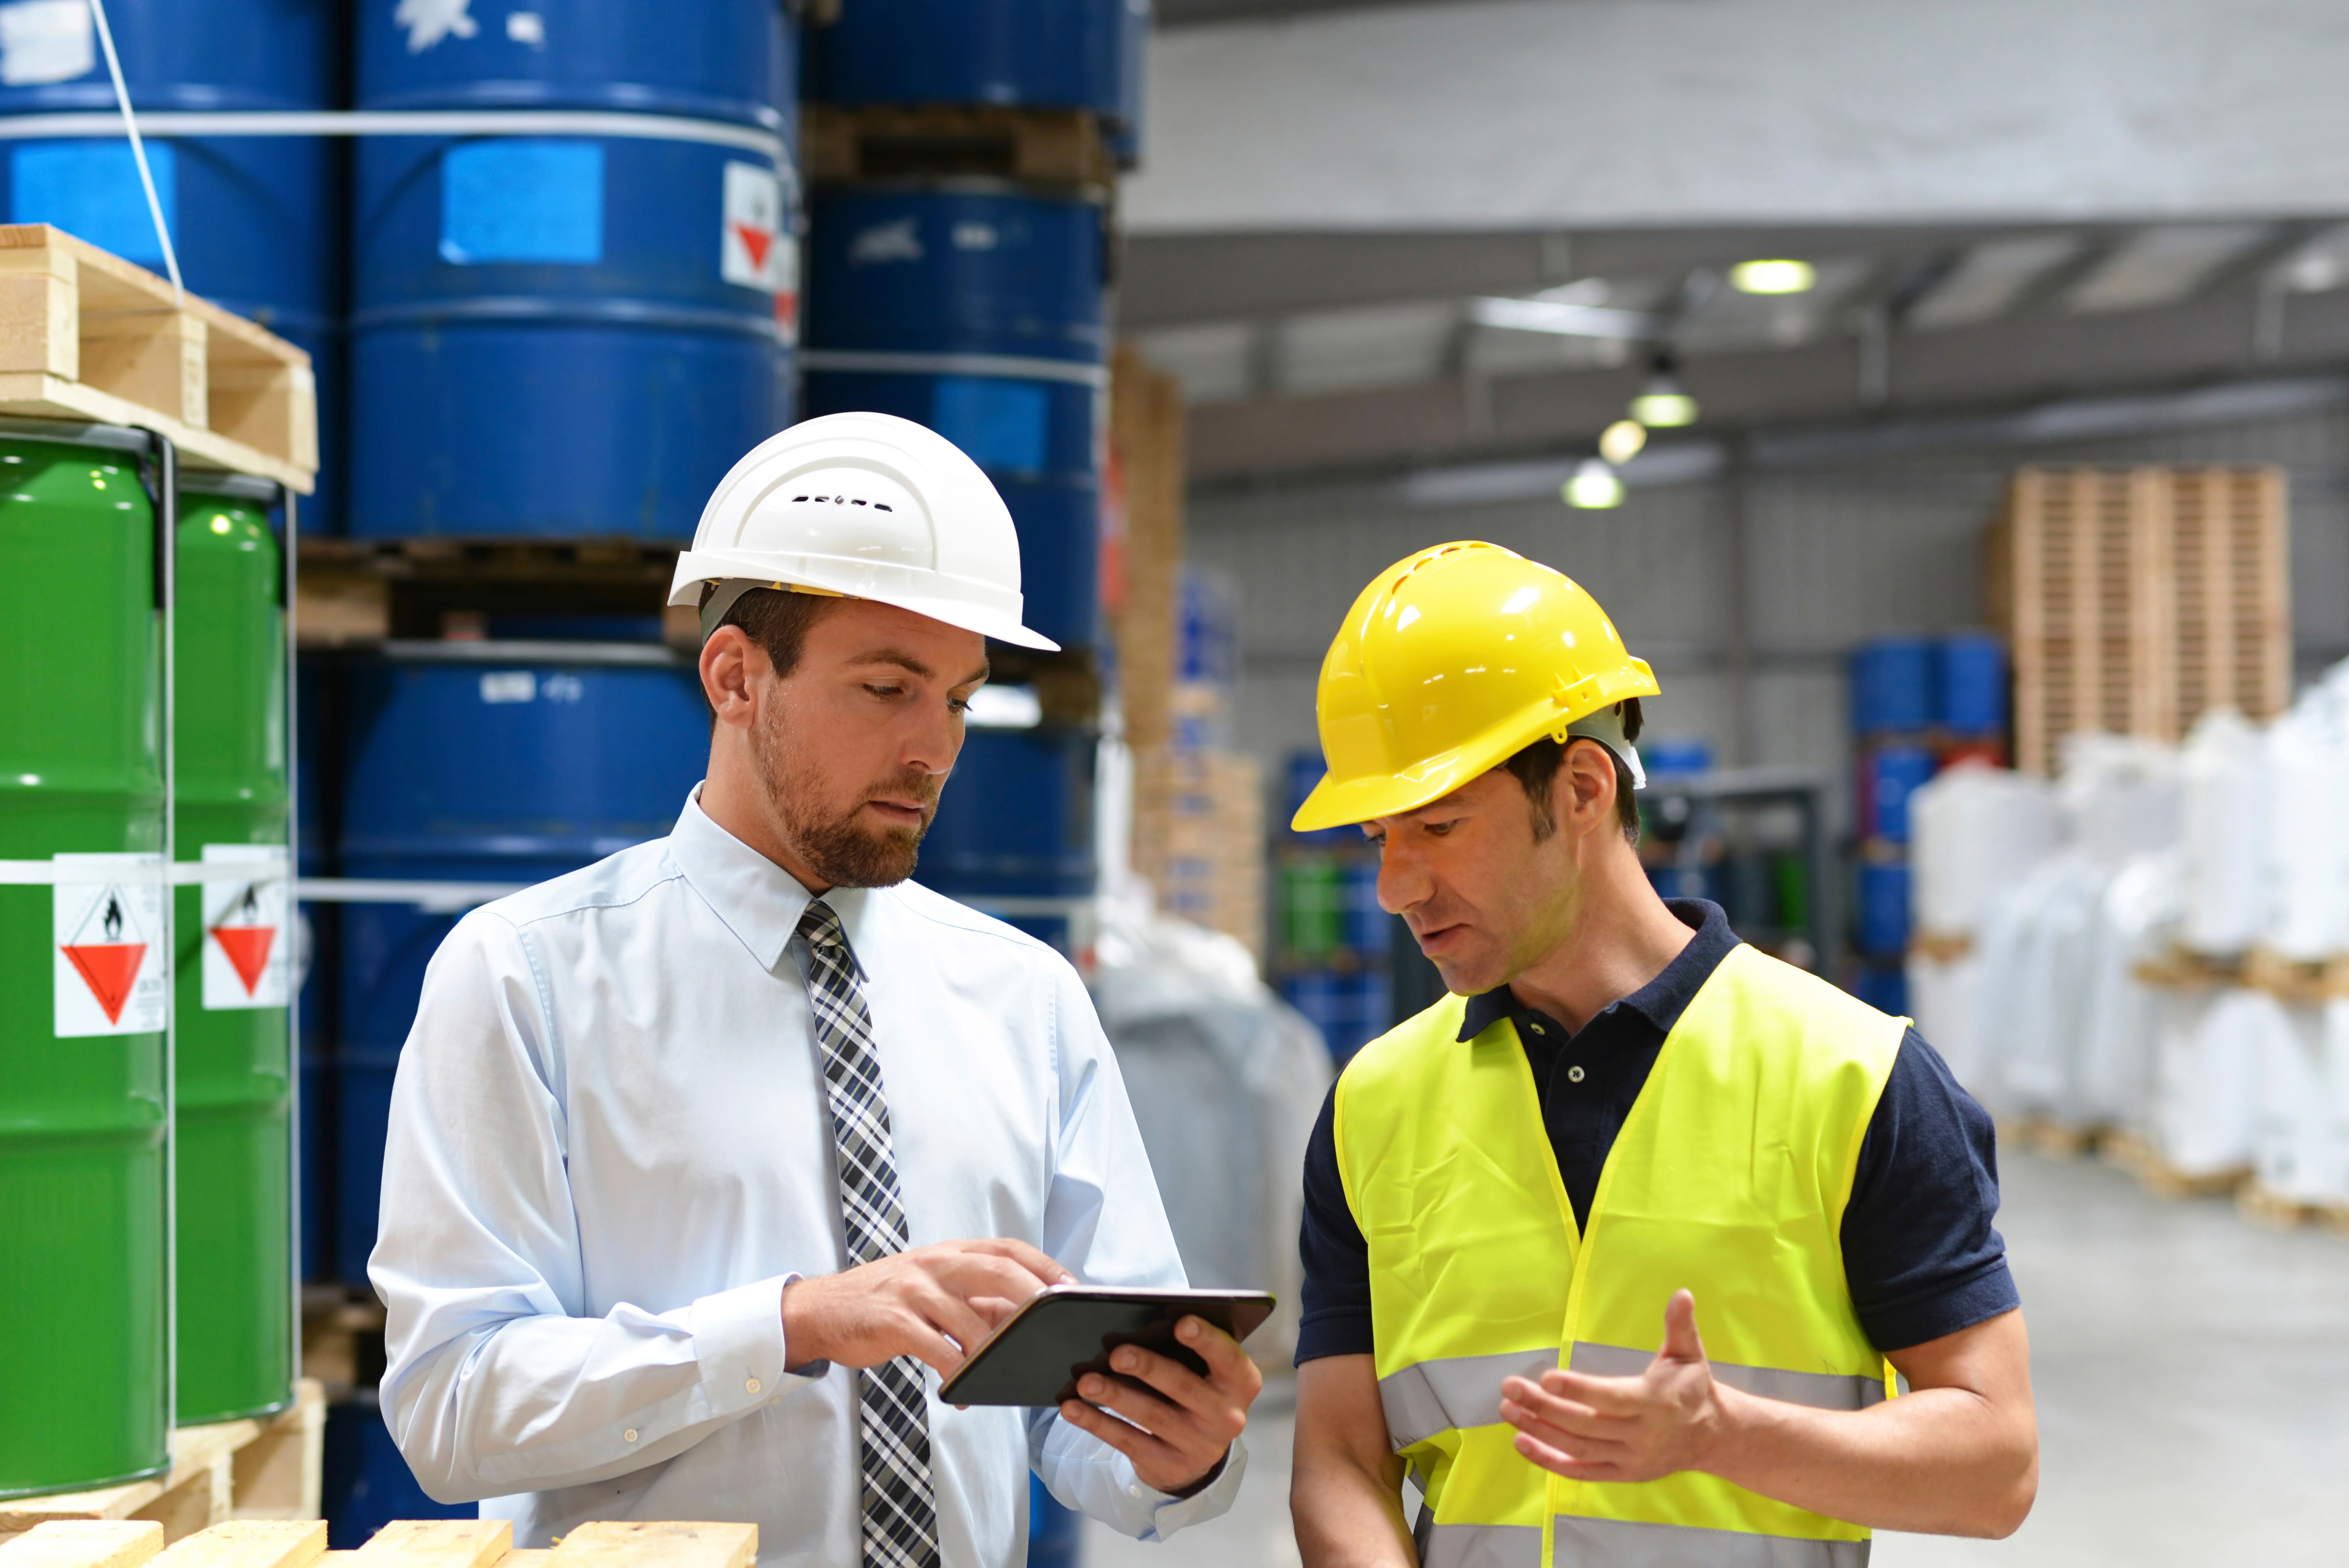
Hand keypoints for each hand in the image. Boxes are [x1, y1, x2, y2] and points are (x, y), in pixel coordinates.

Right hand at [782, 1238, 1071, 1375]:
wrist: (822, 1310)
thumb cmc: (886, 1300)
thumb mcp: (932, 1287)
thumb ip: (973, 1297)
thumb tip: (1023, 1318)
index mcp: (950, 1252)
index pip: (1007, 1248)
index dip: (1043, 1264)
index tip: (1071, 1285)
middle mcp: (935, 1264)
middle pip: (998, 1271)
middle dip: (1034, 1296)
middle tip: (1056, 1323)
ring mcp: (914, 1290)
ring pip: (970, 1320)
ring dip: (992, 1351)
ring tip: (1003, 1373)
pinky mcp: (894, 1321)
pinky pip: (936, 1351)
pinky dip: (954, 1374)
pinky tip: (959, 1393)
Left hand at [1058, 1315, 1262, 1496]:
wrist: (1198, 1450)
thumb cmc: (1196, 1388)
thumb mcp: (1204, 1370)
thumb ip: (1185, 1349)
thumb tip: (1134, 1331)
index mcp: (1241, 1381)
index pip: (1227, 1356)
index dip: (1206, 1339)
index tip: (1181, 1322)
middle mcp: (1227, 1415)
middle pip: (1182, 1385)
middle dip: (1147, 1367)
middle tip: (1116, 1353)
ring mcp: (1200, 1445)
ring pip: (1150, 1415)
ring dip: (1115, 1396)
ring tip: (1085, 1381)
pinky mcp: (1170, 1466)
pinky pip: (1128, 1441)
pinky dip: (1097, 1423)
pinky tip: (1073, 1409)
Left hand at [1499, 1289, 1726, 1482]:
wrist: (1711, 1437)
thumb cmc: (1692, 1388)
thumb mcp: (1689, 1354)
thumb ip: (1680, 1325)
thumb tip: (1681, 1293)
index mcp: (1655, 1402)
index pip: (1610, 1398)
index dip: (1578, 1390)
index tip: (1545, 1379)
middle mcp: (1641, 1434)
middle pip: (1584, 1423)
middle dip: (1543, 1407)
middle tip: (1509, 1388)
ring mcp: (1630, 1458)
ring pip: (1577, 1447)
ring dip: (1539, 1431)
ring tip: (1508, 1410)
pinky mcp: (1622, 1474)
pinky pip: (1581, 1471)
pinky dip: (1550, 1461)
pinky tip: (1522, 1443)